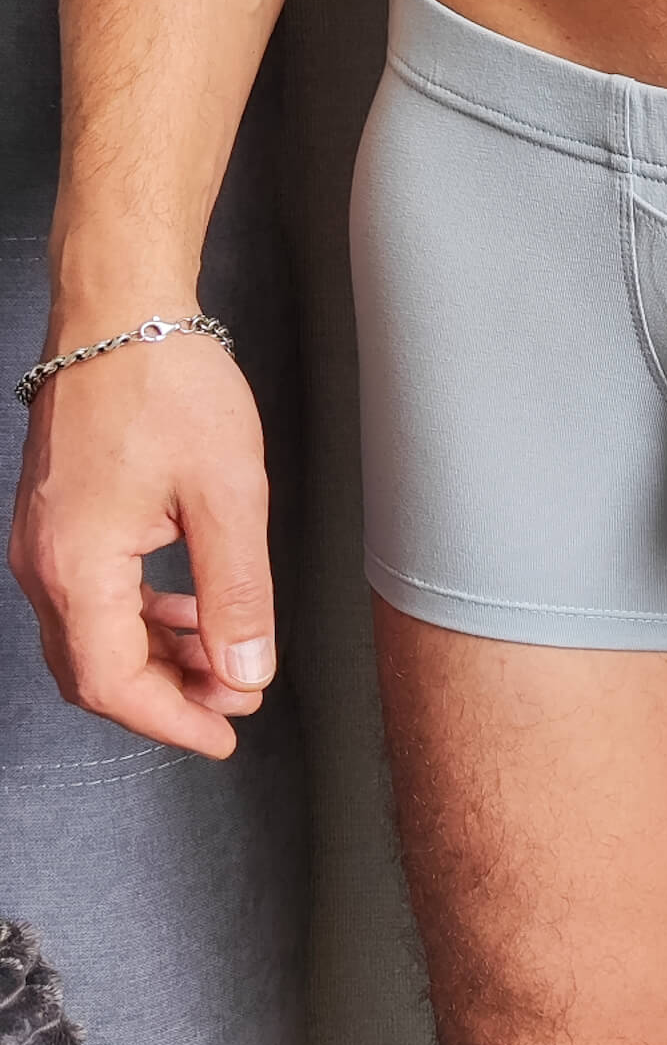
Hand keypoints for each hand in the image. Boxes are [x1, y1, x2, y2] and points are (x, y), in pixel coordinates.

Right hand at [8, 319, 275, 757]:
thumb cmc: (165, 384)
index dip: (173, 720)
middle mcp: (43, 560)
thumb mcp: (227, 496)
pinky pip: (92, 595)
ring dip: (158, 659)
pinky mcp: (59, 519)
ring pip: (93, 635)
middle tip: (236, 701)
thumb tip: (244, 669)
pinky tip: (190, 610)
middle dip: (169, 696)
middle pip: (94, 669)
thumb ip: (237, 593)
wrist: (120, 310)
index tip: (226, 734)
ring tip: (225, 660)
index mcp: (75, 564)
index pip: (113, 683)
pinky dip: (142, 617)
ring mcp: (44, 540)